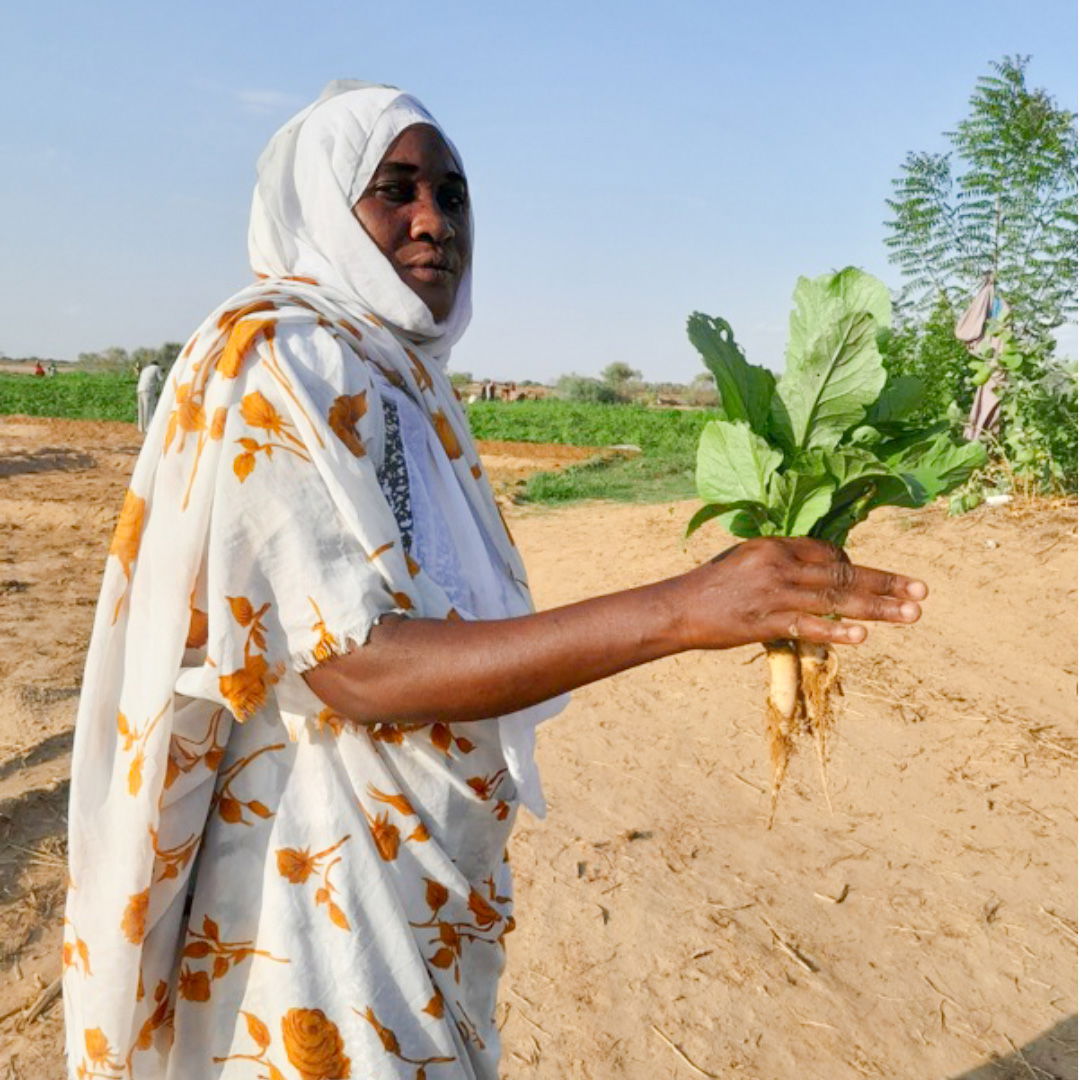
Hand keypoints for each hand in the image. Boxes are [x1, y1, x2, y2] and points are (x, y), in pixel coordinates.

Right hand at [668, 536, 927, 650]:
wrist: (677, 607)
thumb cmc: (711, 586)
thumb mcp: (747, 561)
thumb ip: (781, 564)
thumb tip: (816, 574)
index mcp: (776, 545)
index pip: (828, 552)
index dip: (857, 567)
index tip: (880, 582)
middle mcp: (779, 564)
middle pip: (843, 573)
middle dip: (886, 583)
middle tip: (922, 592)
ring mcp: (773, 593)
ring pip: (834, 598)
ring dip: (877, 607)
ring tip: (911, 613)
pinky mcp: (764, 621)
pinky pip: (807, 625)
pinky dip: (835, 630)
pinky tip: (862, 636)